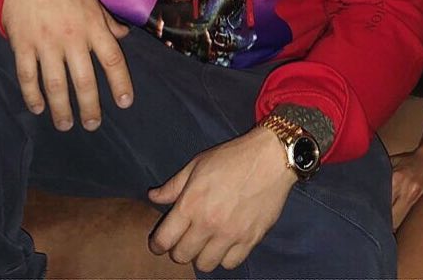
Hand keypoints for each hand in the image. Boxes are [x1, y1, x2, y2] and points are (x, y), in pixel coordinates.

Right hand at [1, 0, 132, 130]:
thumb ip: (107, 21)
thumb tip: (124, 35)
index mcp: (92, 26)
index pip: (113, 60)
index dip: (120, 83)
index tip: (125, 102)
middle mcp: (72, 38)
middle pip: (84, 80)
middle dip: (90, 107)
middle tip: (93, 125)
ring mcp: (46, 44)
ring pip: (55, 85)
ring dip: (61, 108)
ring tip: (66, 125)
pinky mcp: (22, 45)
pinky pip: (27, 76)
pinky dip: (32, 95)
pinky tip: (38, 108)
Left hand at [147, 126, 296, 271]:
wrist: (270, 158)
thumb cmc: (231, 157)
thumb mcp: (197, 164)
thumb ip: (173, 186)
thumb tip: (152, 196)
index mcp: (191, 204)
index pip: (164, 241)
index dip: (157, 244)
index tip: (160, 243)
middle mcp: (208, 224)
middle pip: (182, 256)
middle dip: (179, 249)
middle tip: (185, 238)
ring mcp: (230, 234)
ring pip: (205, 265)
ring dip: (201, 255)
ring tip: (206, 241)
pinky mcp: (250, 240)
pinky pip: (230, 263)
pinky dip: (225, 257)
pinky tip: (225, 242)